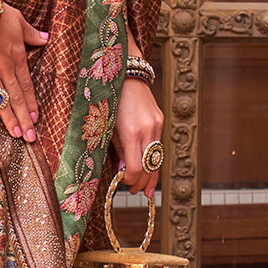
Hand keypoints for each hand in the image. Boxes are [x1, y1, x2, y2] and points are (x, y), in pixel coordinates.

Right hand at [0, 4, 47, 142]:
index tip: (36, 119)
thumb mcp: (19, 20)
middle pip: (16, 97)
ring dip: (9, 117)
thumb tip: (46, 38)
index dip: (32, 104)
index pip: (27, 85)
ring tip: (16, 133)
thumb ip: (32, 34)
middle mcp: (5, 67)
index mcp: (17, 57)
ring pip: (2, 99)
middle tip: (30, 137)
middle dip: (24, 118)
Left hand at [112, 77, 163, 198]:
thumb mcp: (107, 126)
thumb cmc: (110, 100)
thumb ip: (117, 149)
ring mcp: (156, 124)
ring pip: (157, 158)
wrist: (126, 75)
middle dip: (143, 183)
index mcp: (131, 131)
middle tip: (136, 192)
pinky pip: (157, 145)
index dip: (130, 180)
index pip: (135, 167)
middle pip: (149, 166)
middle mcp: (147, 129)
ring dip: (152, 175)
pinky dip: (152, 159)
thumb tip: (122, 170)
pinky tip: (149, 168)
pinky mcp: (160, 120)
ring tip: (147, 189)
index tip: (123, 183)